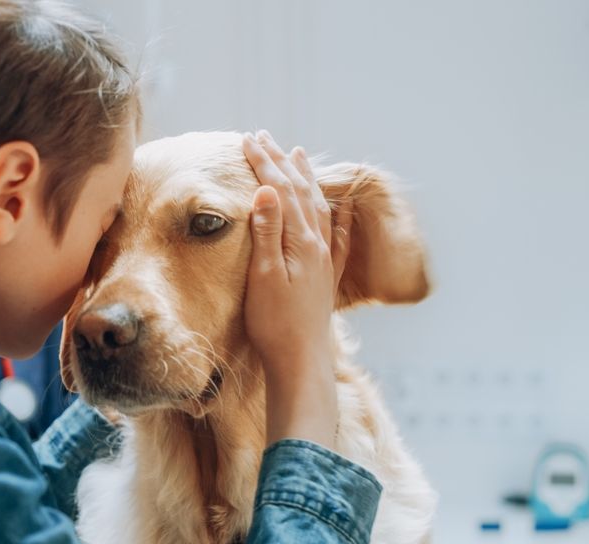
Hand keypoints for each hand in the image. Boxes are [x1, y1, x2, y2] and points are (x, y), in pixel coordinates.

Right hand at [242, 130, 352, 448]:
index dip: (263, 162)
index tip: (248, 139)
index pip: (280, 190)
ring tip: (297, 156)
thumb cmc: (274, 323)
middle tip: (264, 137)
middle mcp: (317, 244)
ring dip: (305, 179)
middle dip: (280, 162)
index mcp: (300, 241)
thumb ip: (267, 231)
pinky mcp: (326, 277)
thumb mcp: (263, 275)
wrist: (300, 361)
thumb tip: (266, 190)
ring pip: (318, 206)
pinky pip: (337, 235)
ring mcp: (324, 260)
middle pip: (300, 192)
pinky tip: (341, 208)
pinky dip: (337, 214)